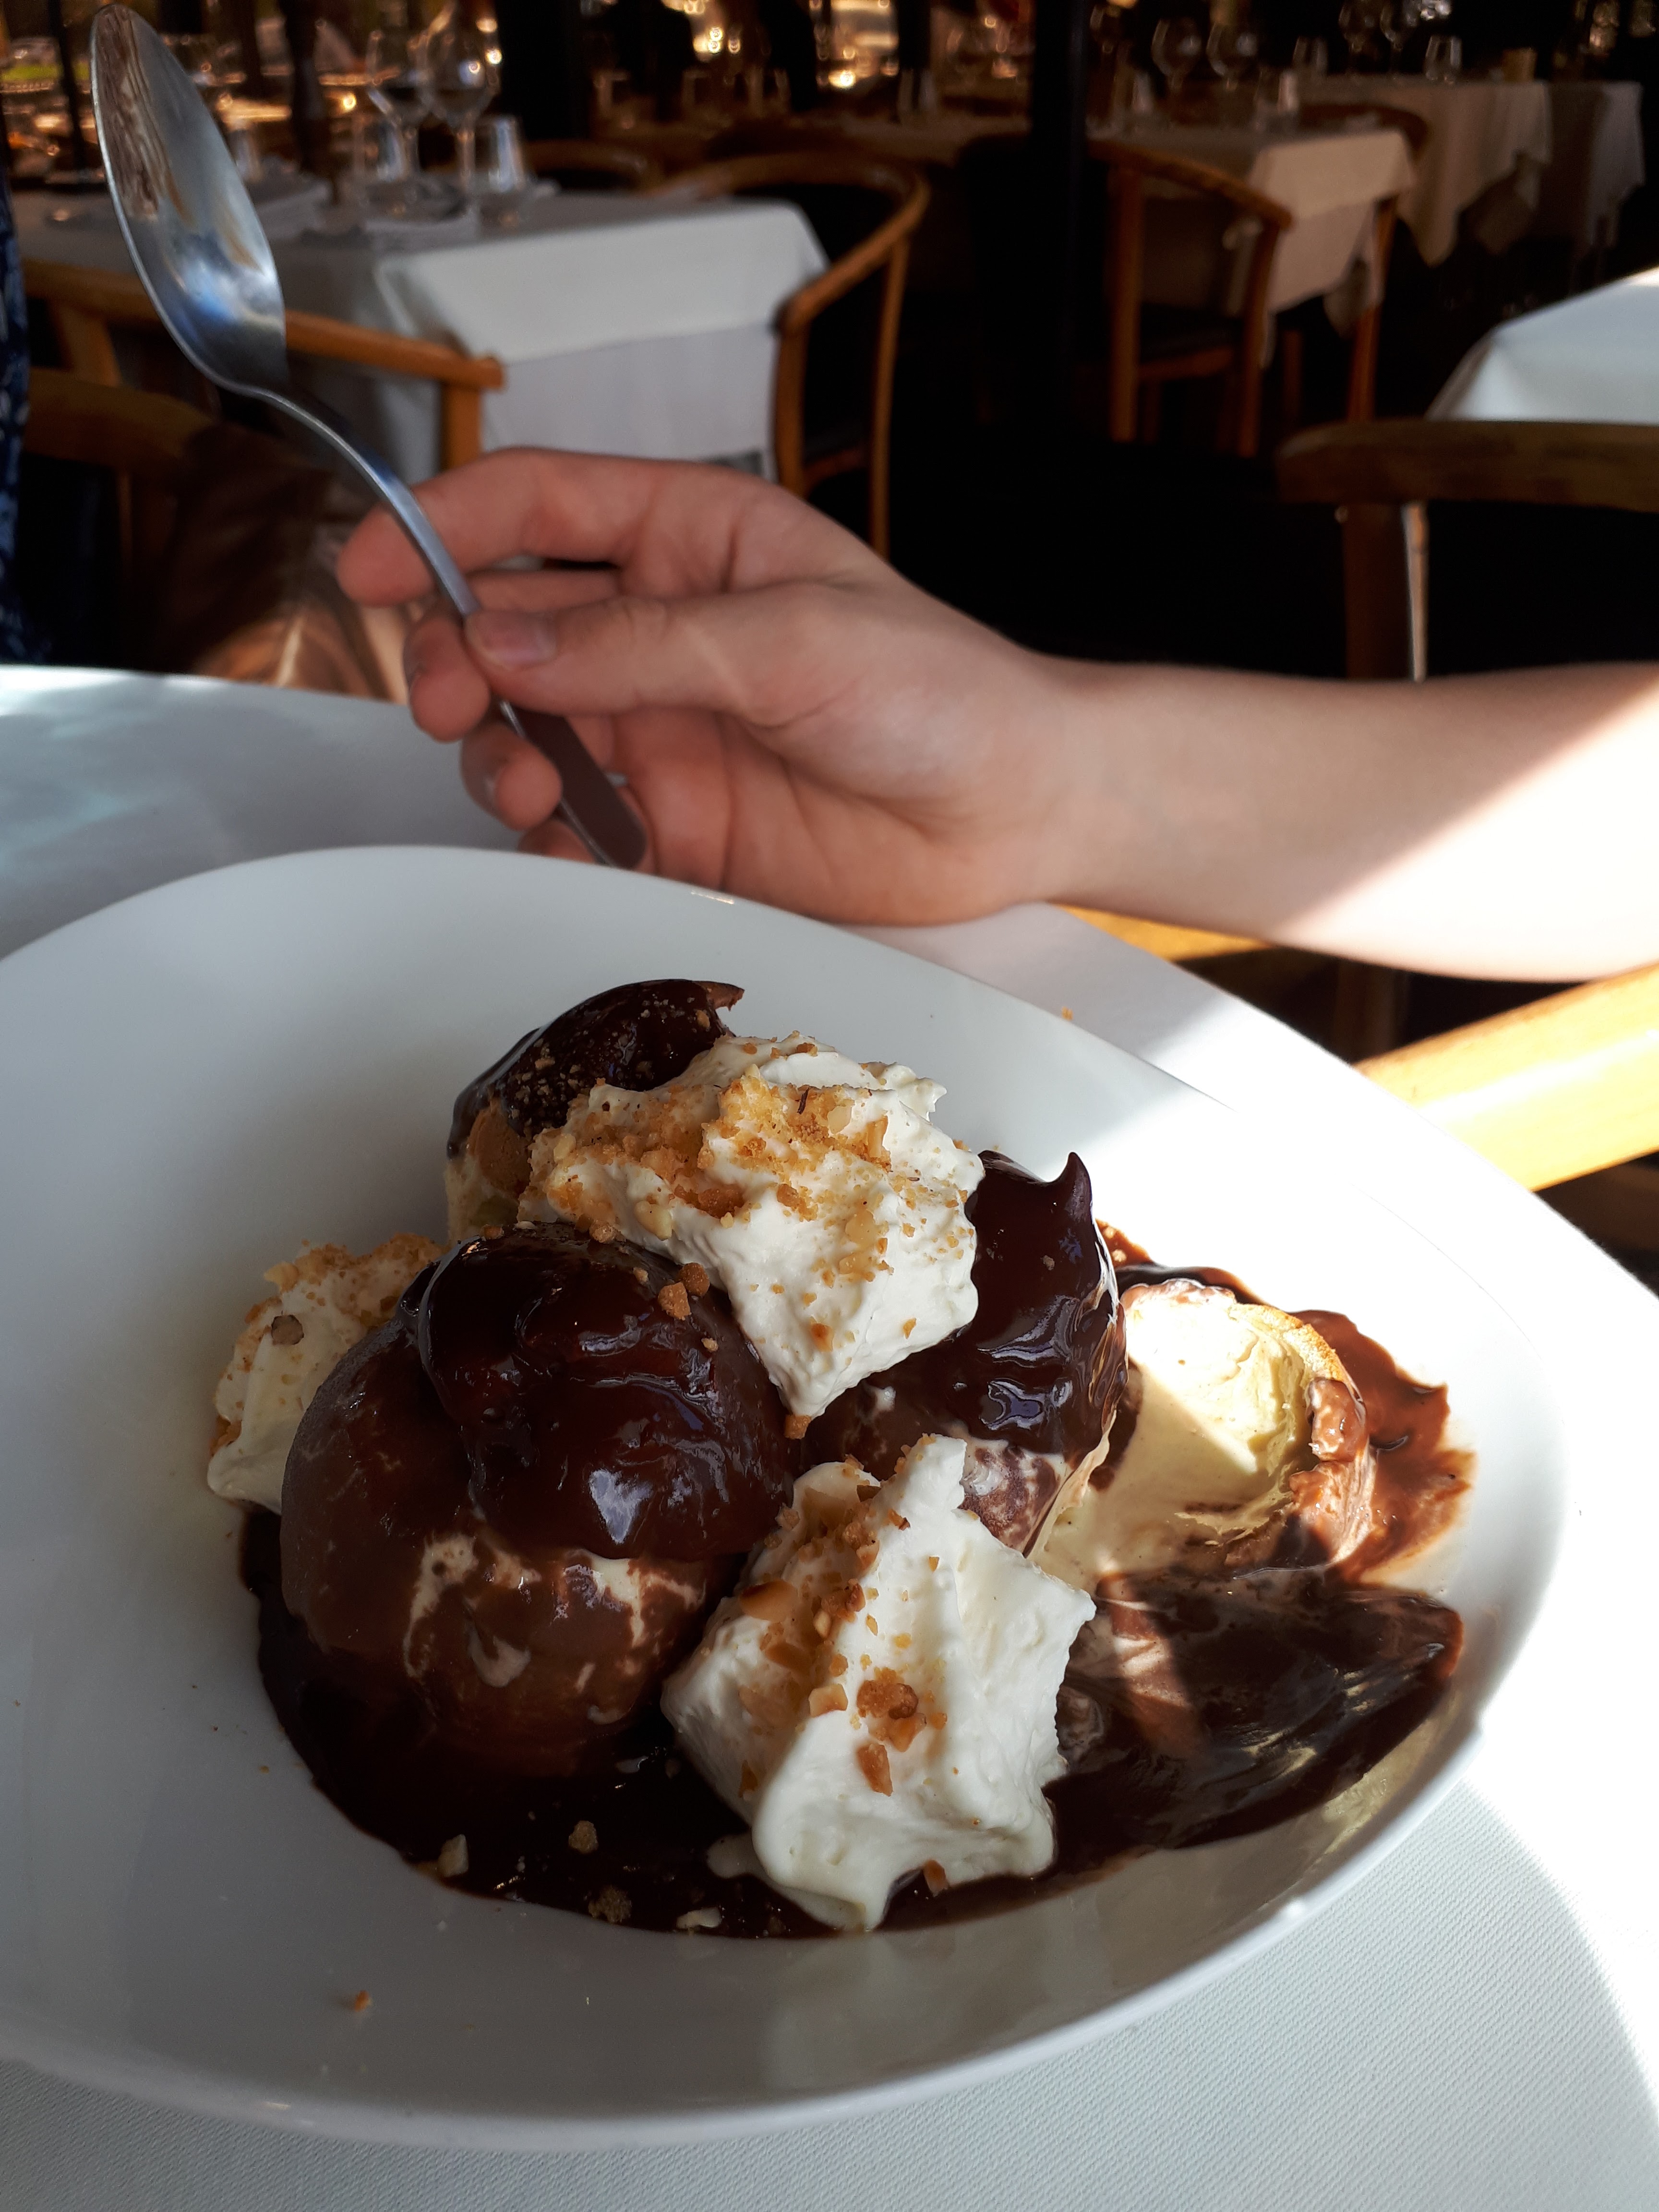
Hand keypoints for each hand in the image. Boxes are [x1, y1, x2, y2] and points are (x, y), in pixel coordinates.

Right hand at [336, 451, 1089, 923]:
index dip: (441, 523)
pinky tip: (562, 849)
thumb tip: (498, 642)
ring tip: (529, 785)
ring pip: (523, 730)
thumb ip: (642, 646)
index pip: (537, 508)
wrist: (1014, 810)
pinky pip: (575, 831)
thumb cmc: (936, 691)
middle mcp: (661, 634)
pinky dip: (546, 843)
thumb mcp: (791, 640)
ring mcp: (663, 733)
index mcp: (691, 544)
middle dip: (451, 658)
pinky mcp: (677, 828)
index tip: (369, 566)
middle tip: (447, 702)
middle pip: (504, 625)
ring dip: (495, 754)